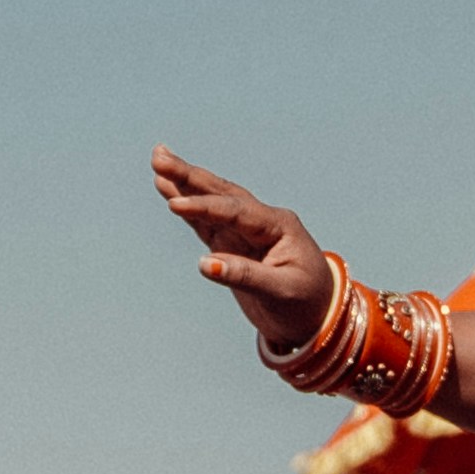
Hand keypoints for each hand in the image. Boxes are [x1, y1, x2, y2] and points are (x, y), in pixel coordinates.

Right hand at [147, 149, 333, 359]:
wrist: (316, 317)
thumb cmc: (304, 303)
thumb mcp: (281, 292)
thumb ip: (245, 276)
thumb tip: (205, 264)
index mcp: (278, 226)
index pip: (235, 211)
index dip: (204, 207)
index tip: (175, 204)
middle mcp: (261, 221)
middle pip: (221, 193)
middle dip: (189, 175)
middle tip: (159, 156)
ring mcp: (246, 231)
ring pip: (211, 202)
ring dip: (185, 183)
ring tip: (158, 162)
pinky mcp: (233, 244)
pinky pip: (206, 221)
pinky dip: (188, 207)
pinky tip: (169, 191)